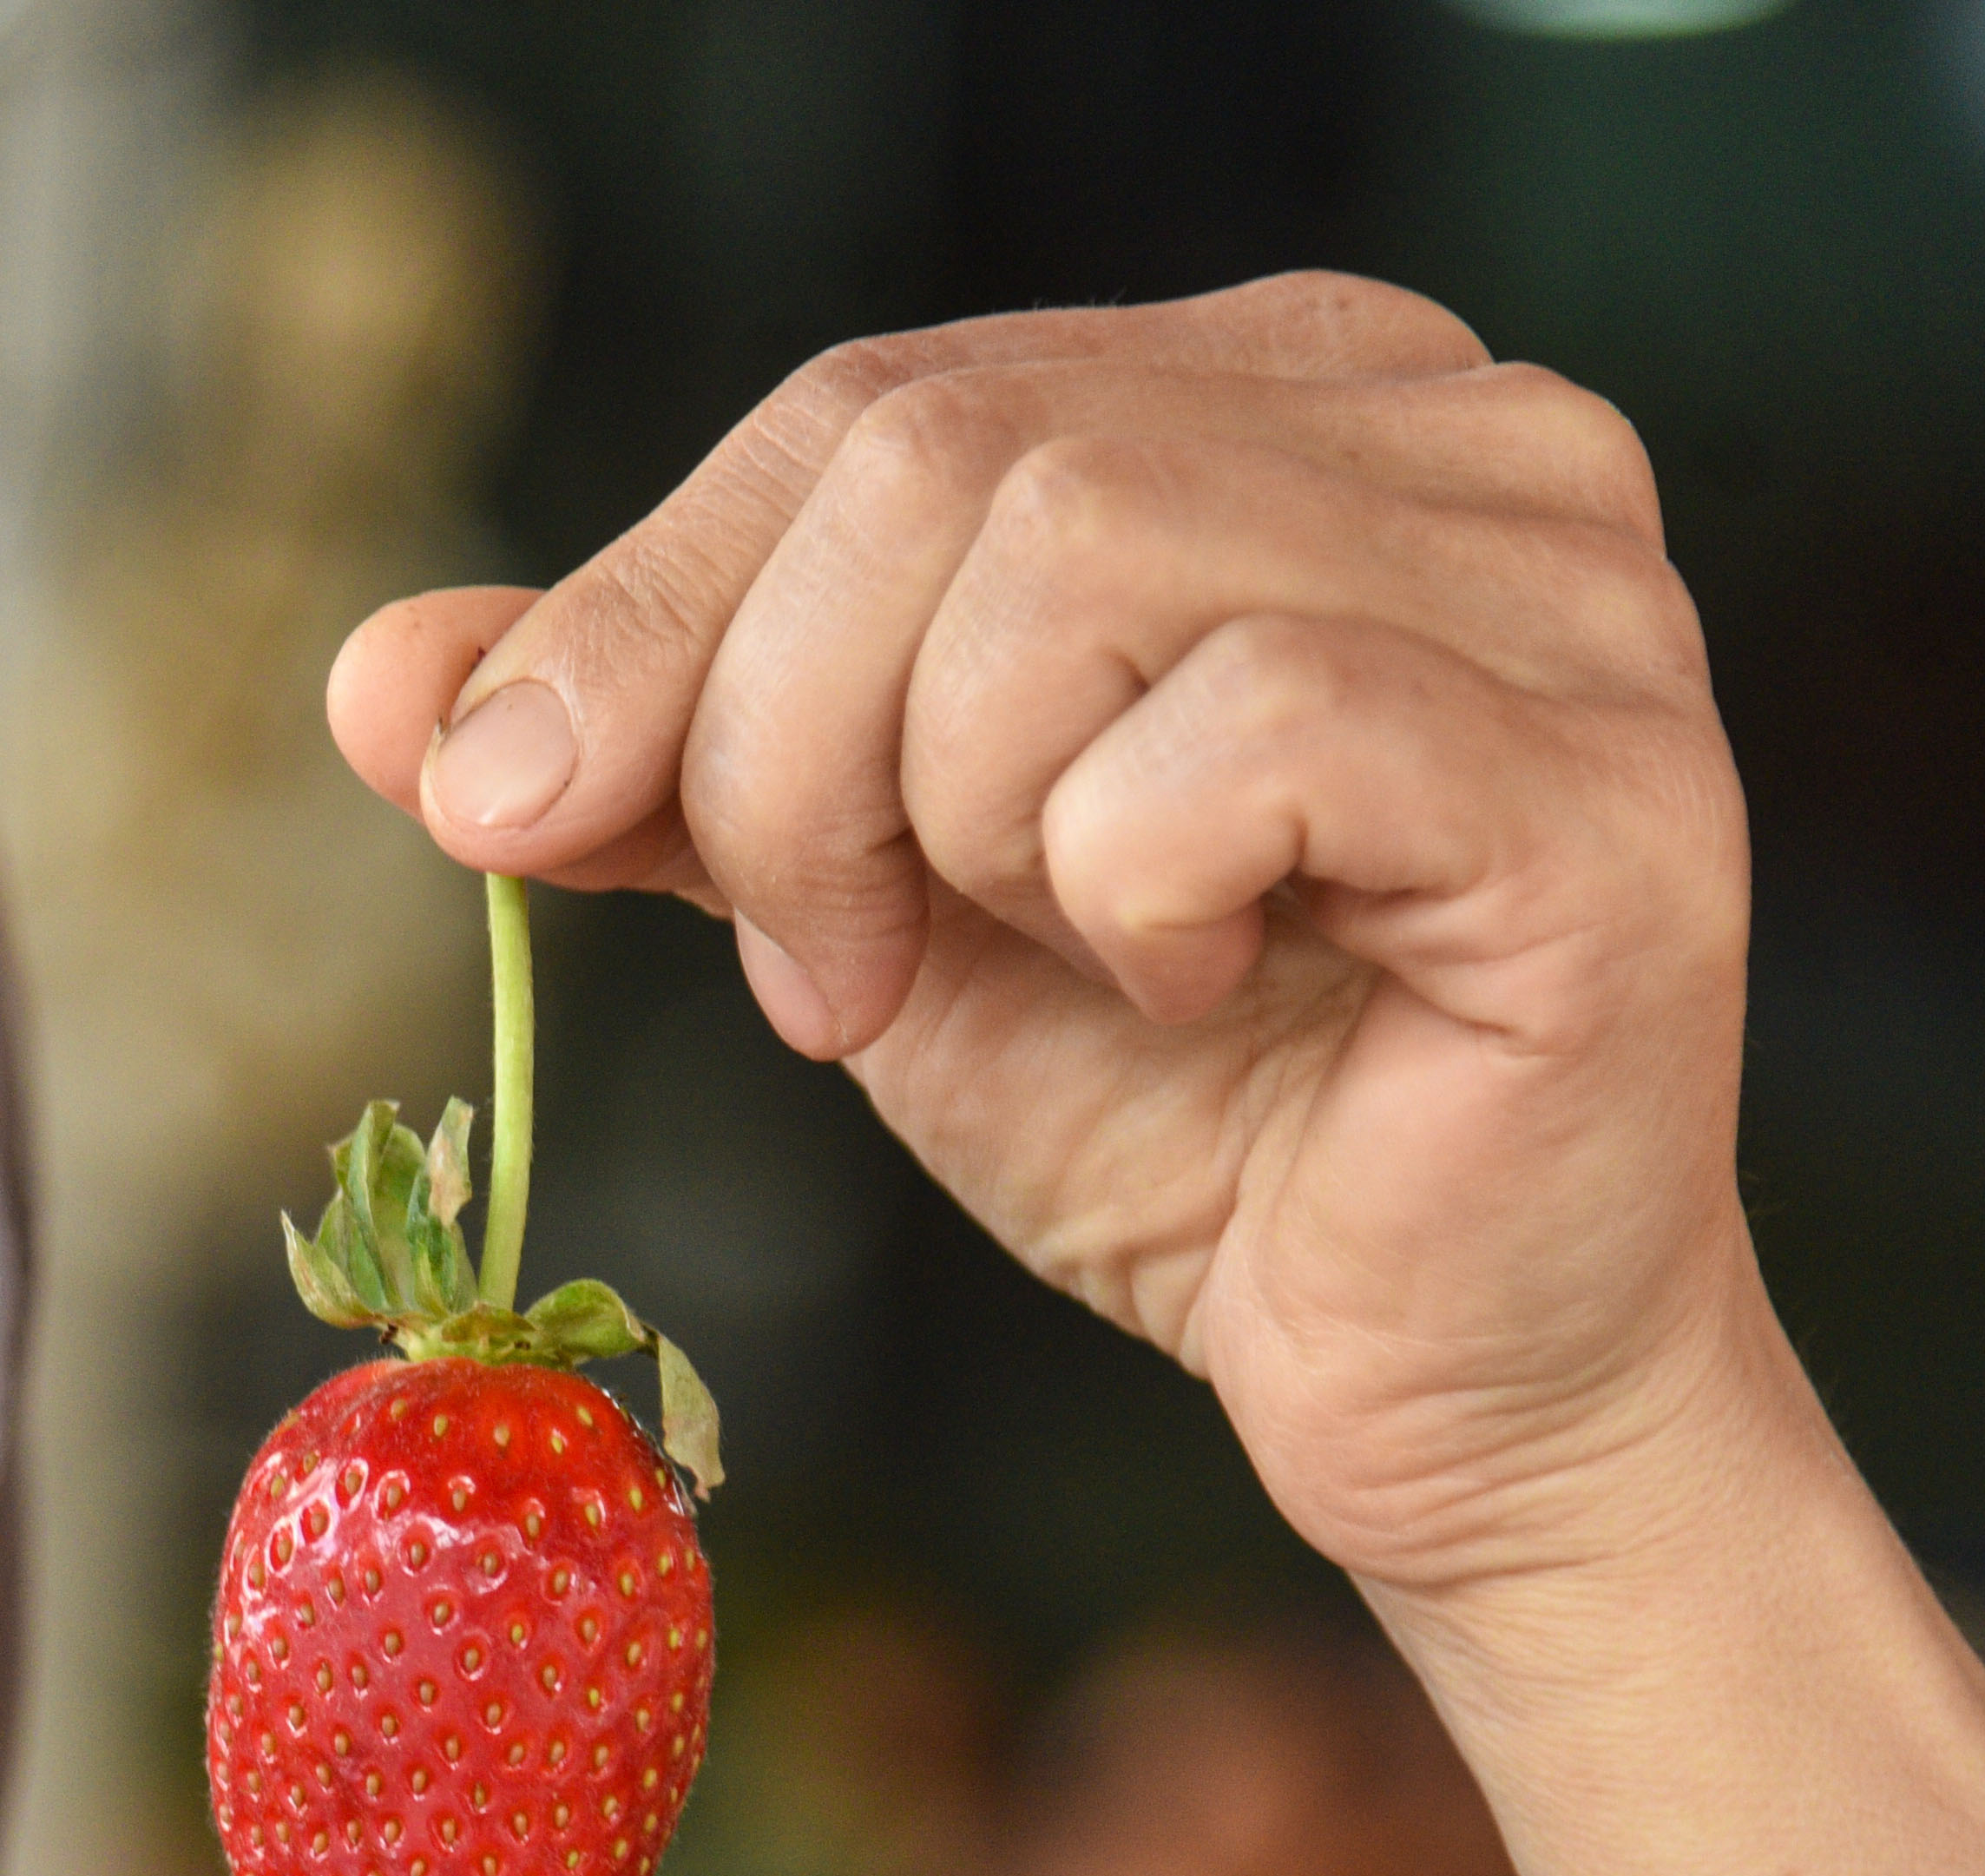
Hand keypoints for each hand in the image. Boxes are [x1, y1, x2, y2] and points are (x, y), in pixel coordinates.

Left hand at [329, 277, 1984, 1875]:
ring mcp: (1568, 597)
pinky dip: (1136, 885)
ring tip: (1020, 968)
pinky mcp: (1603, 791)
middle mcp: (1458, 432)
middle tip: (821, 972)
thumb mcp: (844, 888)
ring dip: (952, 821)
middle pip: (947, 453)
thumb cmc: (1168, 1103)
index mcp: (1276, 391)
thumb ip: (636, 757)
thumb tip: (382, 678)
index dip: (648, 614)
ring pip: (1081, 550)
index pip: (870, 402)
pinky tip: (1207, 985)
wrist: (1406, 1375)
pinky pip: (1249, 729)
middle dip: (784, 743)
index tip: (531, 821)